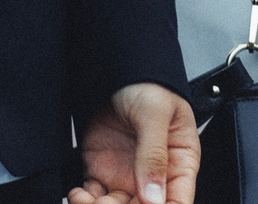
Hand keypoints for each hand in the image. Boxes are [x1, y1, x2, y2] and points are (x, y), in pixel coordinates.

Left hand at [68, 81, 198, 203]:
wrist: (114, 67)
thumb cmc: (147, 84)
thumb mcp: (155, 114)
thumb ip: (154, 155)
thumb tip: (154, 197)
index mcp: (180, 162)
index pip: (177, 201)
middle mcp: (154, 176)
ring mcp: (128, 176)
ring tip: (85, 200)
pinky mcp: (103, 171)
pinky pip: (94, 197)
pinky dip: (84, 201)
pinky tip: (78, 195)